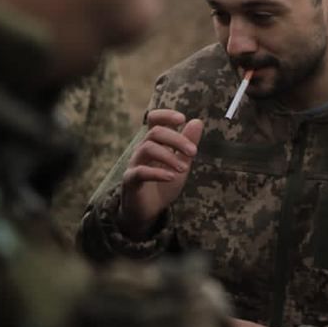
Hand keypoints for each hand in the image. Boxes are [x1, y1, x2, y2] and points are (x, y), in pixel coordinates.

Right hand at [117, 109, 203, 238]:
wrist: (148, 211)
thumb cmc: (163, 184)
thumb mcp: (181, 163)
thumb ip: (187, 145)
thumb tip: (197, 121)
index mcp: (154, 142)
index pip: (154, 120)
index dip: (165, 115)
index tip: (182, 119)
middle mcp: (142, 149)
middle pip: (155, 132)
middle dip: (177, 139)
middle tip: (194, 152)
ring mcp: (135, 164)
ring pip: (147, 148)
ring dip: (169, 156)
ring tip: (184, 168)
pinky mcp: (130, 180)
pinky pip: (140, 172)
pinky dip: (157, 173)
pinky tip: (171, 177)